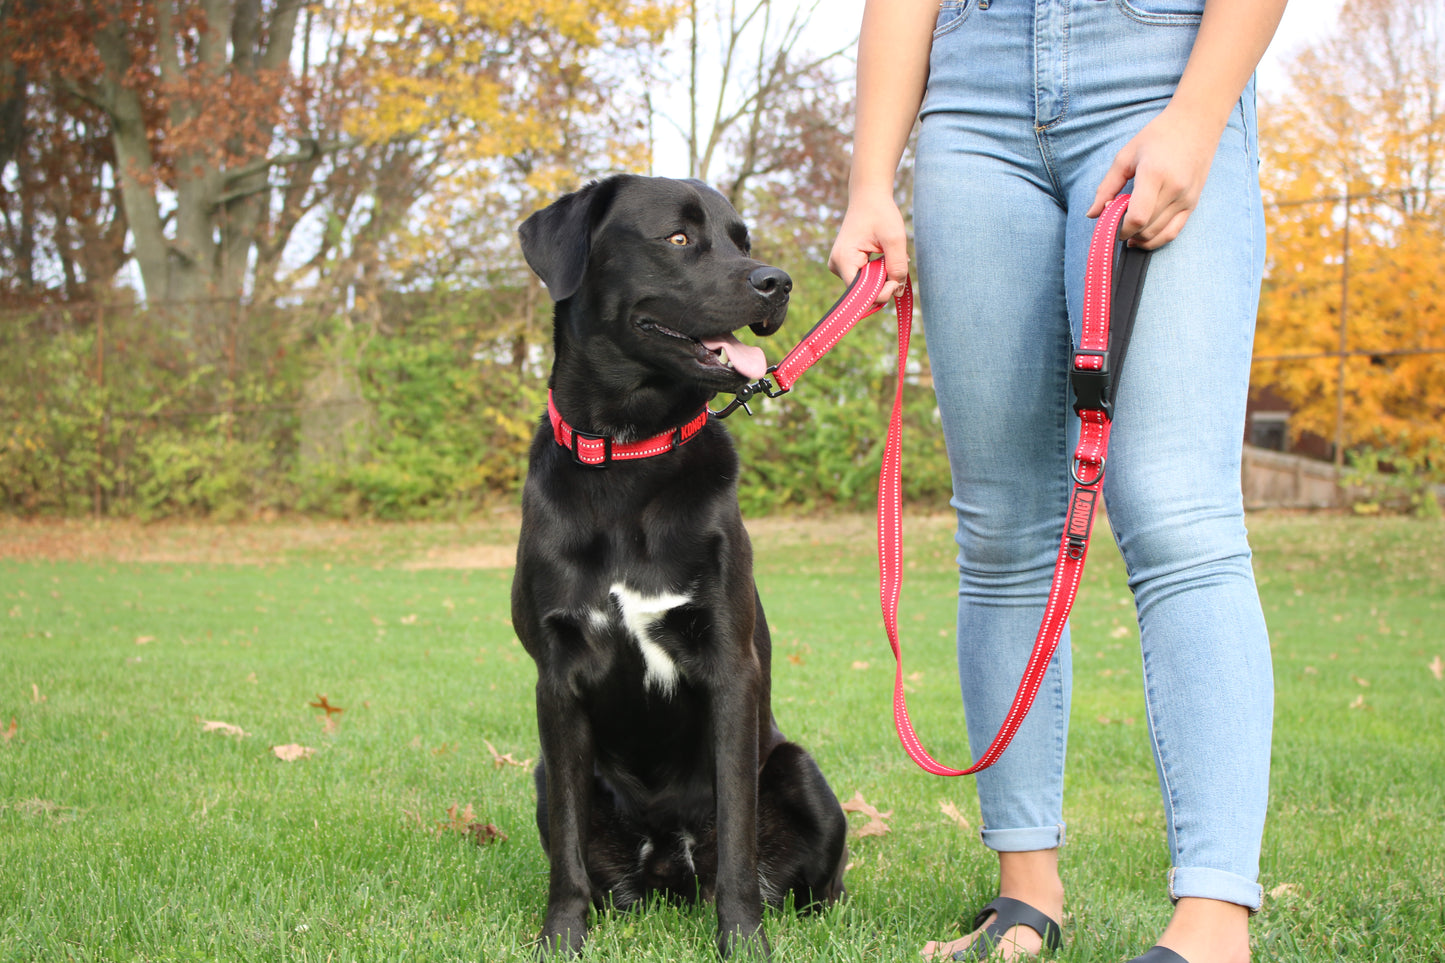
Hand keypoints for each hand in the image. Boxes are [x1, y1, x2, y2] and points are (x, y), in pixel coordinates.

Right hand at [828, 191, 909, 303]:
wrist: (869, 197)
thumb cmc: (880, 213)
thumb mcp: (894, 238)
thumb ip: (897, 266)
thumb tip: (898, 293)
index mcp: (844, 260)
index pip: (861, 295)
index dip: (882, 293)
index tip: (897, 279)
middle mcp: (837, 267)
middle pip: (864, 293)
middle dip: (884, 284)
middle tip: (896, 264)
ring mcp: (840, 267)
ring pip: (865, 288)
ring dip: (882, 279)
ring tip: (888, 257)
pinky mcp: (846, 266)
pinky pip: (864, 281)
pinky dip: (878, 275)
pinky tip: (882, 259)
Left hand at [1087, 102, 1225, 248]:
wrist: (1197, 123)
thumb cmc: (1158, 136)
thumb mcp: (1126, 156)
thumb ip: (1107, 187)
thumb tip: (1092, 214)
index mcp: (1154, 174)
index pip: (1137, 217)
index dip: (1120, 228)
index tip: (1110, 224)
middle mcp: (1174, 189)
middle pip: (1146, 228)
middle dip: (1126, 233)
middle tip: (1115, 224)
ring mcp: (1187, 198)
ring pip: (1158, 235)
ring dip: (1139, 239)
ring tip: (1127, 232)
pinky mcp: (1194, 203)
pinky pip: (1174, 232)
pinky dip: (1156, 240)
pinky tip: (1142, 237)